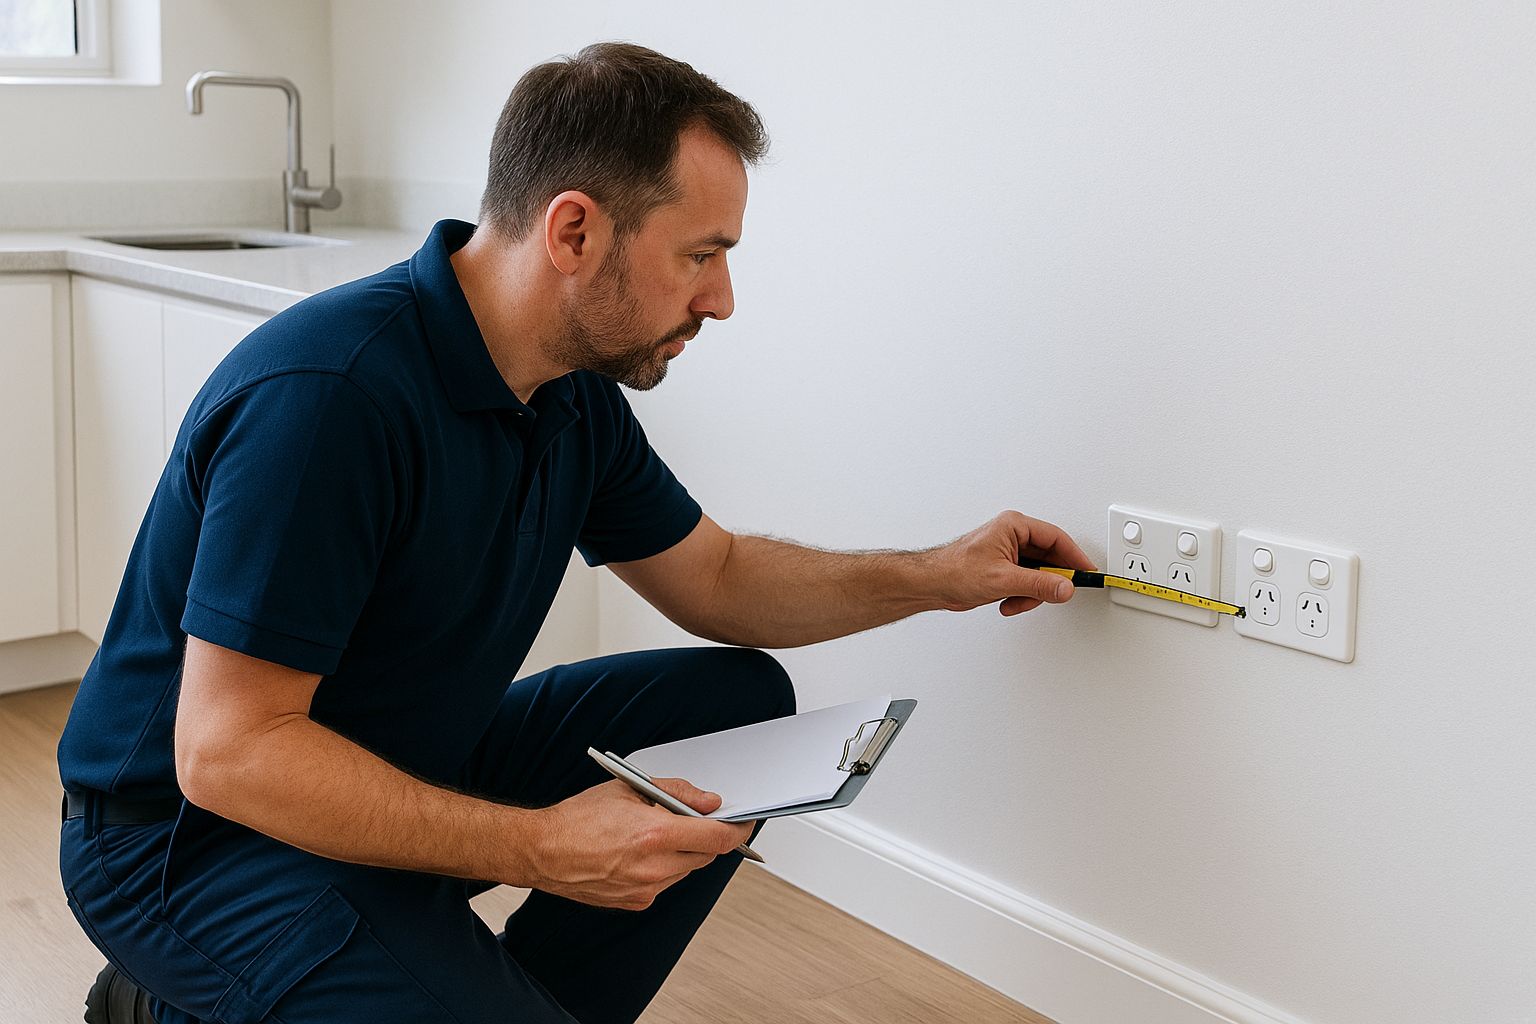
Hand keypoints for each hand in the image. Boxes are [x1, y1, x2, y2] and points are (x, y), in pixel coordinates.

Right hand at [521, 777, 754, 910]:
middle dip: (708, 837)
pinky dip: (665, 867)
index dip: (737, 830)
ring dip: (685, 852)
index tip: (743, 823)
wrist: (542, 851)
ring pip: (687, 870)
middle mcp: (653, 867)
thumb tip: (709, 803)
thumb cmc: (578, 818)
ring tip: (657, 834)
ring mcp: (645, 889)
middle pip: (706, 855)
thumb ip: (677, 793)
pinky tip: (641, 853)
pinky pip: (667, 883)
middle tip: (698, 821)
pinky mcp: (636, 903)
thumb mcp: (630, 788)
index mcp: (654, 834)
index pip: (717, 838)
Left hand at [931, 510, 1096, 615]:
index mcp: (1014, 526)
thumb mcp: (1003, 579)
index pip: (1056, 538)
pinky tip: (1006, 602)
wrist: (931, 585)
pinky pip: (1027, 584)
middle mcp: (1013, 536)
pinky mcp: (1005, 570)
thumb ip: (1038, 585)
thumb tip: (1065, 587)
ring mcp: (1010, 554)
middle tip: (1055, 594)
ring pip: (1039, 575)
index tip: (1087, 573)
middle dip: (1048, 582)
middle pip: (1050, 559)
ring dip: (1031, 593)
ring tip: (1015, 600)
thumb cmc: (954, 570)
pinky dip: (1021, 597)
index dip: (1075, 557)